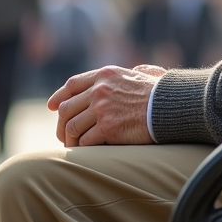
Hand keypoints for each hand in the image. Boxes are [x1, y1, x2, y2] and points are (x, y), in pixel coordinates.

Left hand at [47, 65, 161, 146]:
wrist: (171, 106)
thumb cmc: (162, 92)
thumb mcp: (145, 72)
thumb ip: (134, 71)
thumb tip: (138, 69)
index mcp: (104, 75)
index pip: (72, 84)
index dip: (58, 96)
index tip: (51, 106)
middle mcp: (99, 90)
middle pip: (66, 108)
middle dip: (61, 124)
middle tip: (63, 135)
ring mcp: (102, 109)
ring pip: (72, 127)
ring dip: (69, 140)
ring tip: (73, 147)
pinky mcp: (108, 128)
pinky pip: (85, 141)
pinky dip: (82, 148)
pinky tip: (86, 151)